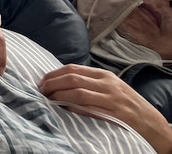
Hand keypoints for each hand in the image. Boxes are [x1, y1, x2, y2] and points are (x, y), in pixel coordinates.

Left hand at [40, 64, 171, 152]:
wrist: (153, 125)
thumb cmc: (127, 107)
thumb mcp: (110, 89)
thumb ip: (90, 85)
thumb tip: (60, 85)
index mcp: (104, 75)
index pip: (72, 69)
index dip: (53, 74)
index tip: (41, 82)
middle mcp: (108, 84)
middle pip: (72, 78)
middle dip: (51, 84)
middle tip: (40, 91)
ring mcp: (113, 98)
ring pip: (78, 92)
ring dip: (58, 96)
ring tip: (47, 100)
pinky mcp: (116, 114)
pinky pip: (89, 109)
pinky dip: (73, 108)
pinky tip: (63, 110)